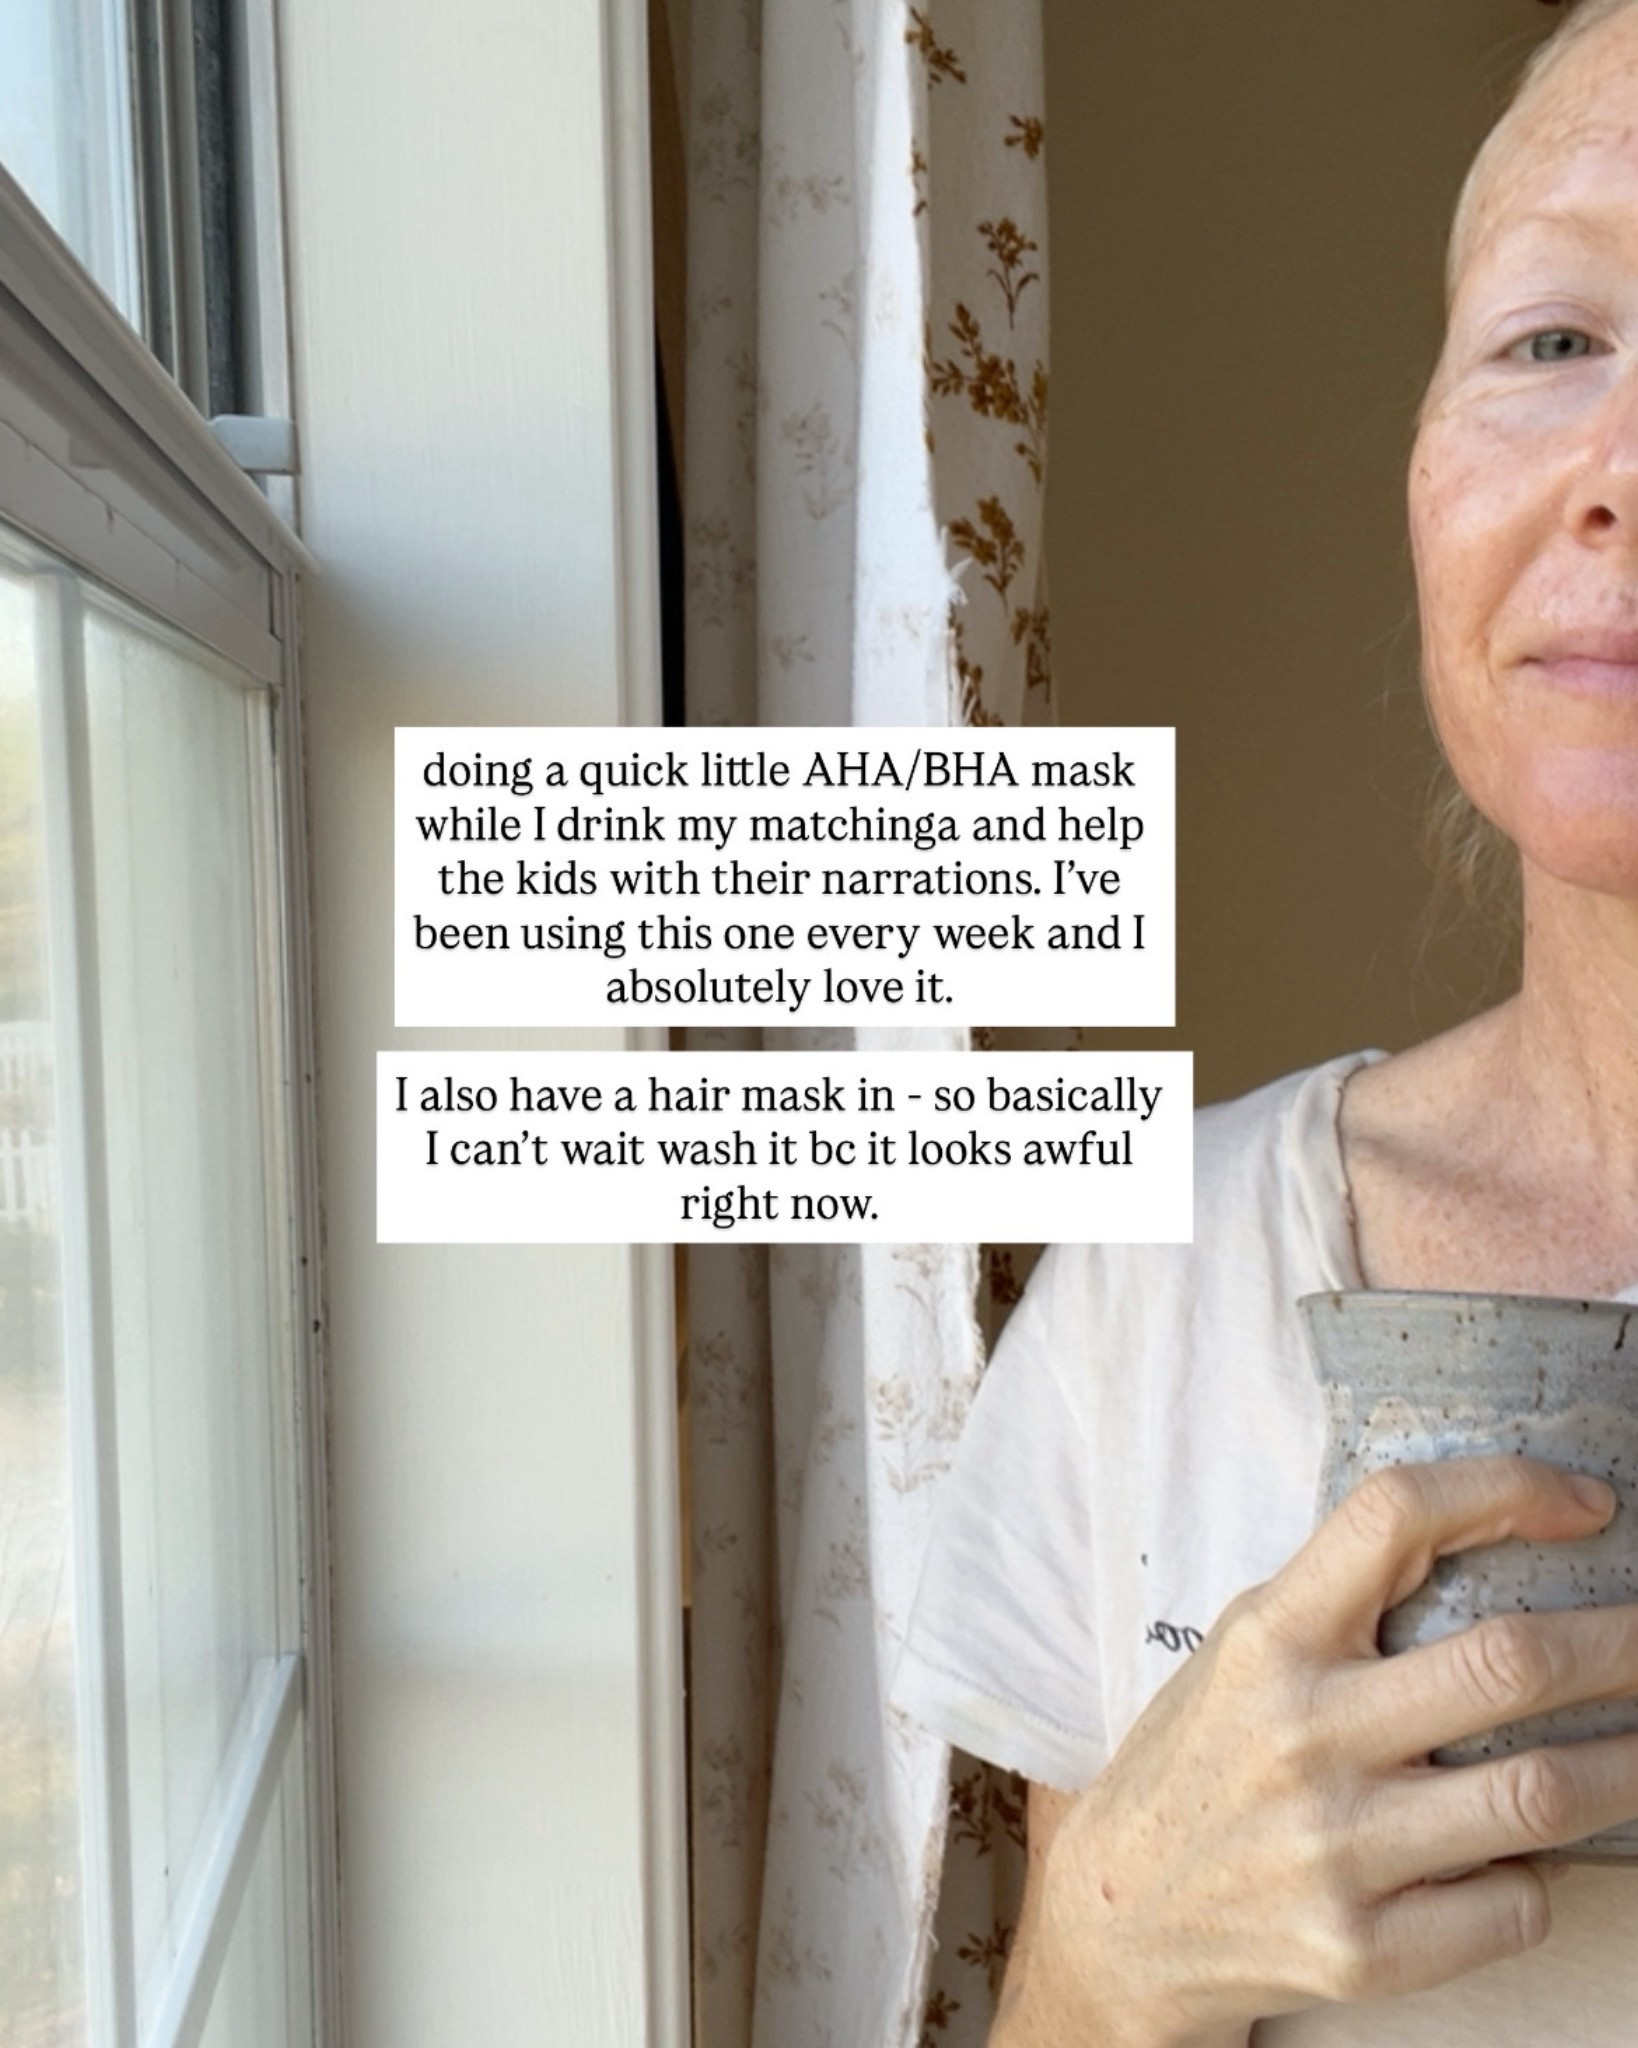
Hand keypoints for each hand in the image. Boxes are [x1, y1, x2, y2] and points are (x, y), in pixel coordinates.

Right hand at [1014, 1457, 1637, 2046]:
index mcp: (1271, 1636)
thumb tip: (1489, 1538)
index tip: (1587, 1504)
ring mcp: (1335, 1846)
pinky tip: (1538, 1851)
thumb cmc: (1203, 1761)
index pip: (1393, 1518)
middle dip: (1621, 1641)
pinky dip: (1543, 1875)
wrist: (1125, 1918)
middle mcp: (1303, 1731)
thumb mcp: (1242, 1648)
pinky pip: (1511, 1905)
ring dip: (1629, 1762)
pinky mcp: (1362, 1950)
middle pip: (1507, 1662)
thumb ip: (1340, 1600)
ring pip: (1541, 1792)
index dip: (1505, 1490)